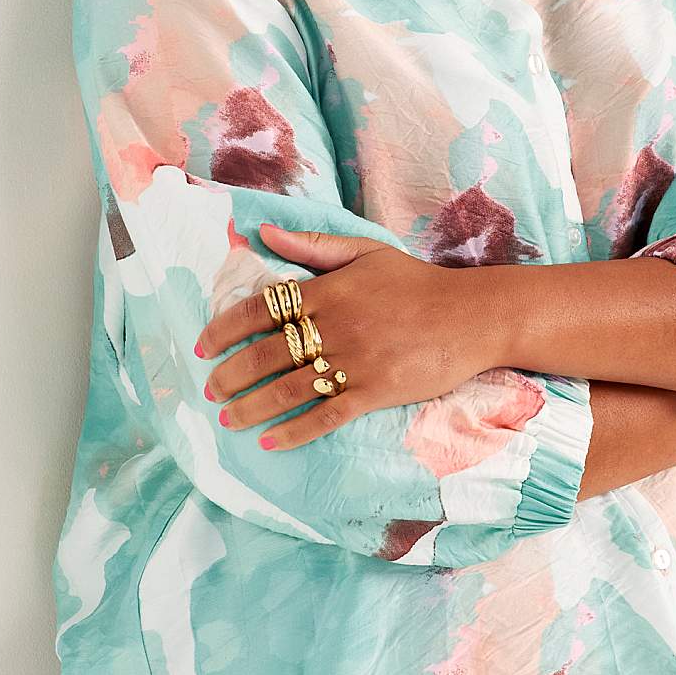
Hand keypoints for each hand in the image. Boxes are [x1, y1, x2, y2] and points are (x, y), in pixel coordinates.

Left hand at [194, 222, 495, 450]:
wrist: (473, 316)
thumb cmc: (417, 283)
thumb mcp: (366, 252)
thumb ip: (312, 246)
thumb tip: (262, 233)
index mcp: (328, 290)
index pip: (261, 308)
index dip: (225, 327)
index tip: (202, 345)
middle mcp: (335, 325)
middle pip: (266, 354)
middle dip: (230, 375)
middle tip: (209, 390)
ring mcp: (355, 361)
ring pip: (289, 390)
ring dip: (251, 407)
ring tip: (227, 420)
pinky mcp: (377, 391)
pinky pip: (326, 416)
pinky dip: (294, 432)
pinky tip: (269, 442)